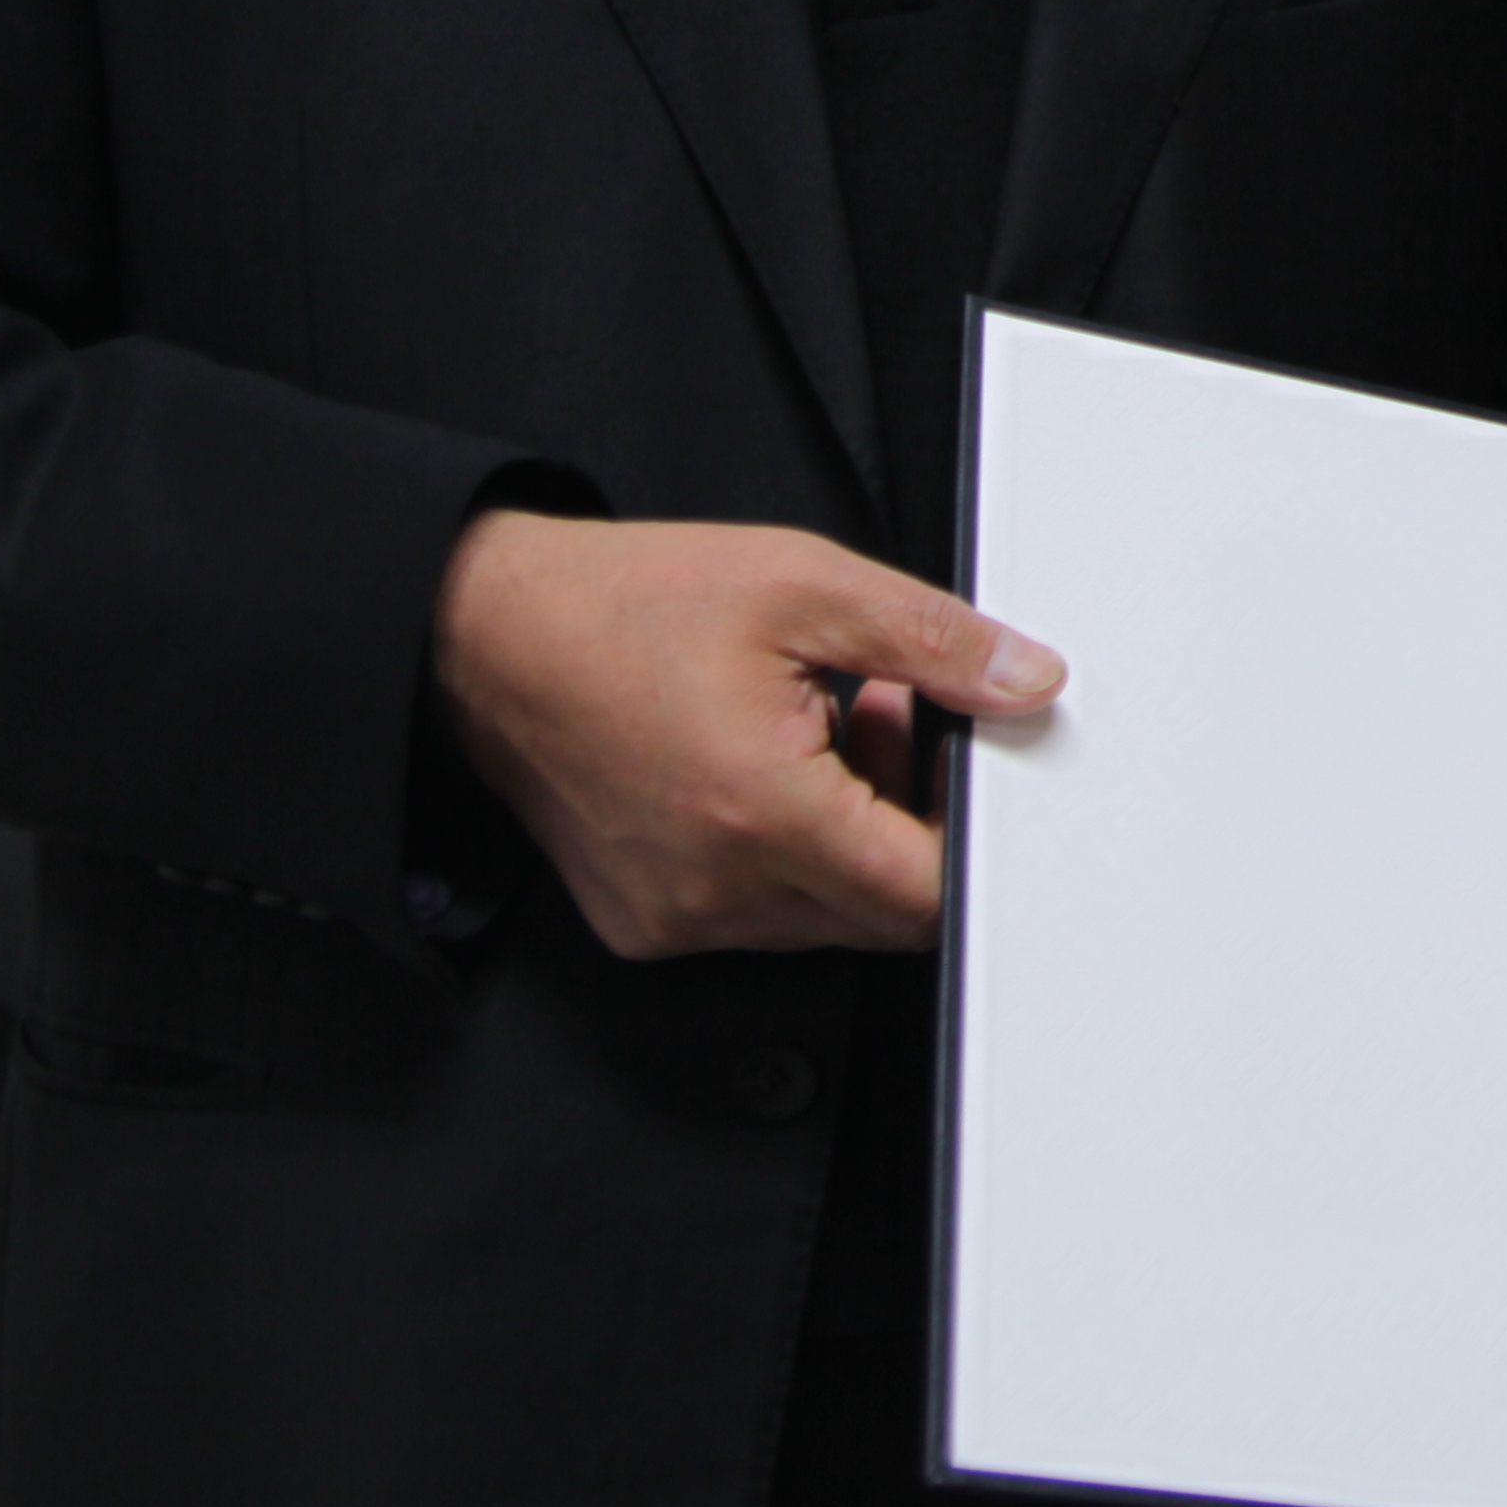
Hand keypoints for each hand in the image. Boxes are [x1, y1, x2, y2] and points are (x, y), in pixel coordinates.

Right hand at [430, 510, 1062, 957]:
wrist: (483, 634)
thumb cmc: (622, 604)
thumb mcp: (802, 584)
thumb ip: (933, 640)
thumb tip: (1024, 680)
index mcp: (765, 814)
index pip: (926, 891)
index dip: (969, 829)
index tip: (968, 762)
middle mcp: (716, 888)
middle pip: (881, 911)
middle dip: (909, 818)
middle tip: (884, 712)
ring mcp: (674, 917)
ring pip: (823, 917)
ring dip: (849, 836)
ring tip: (818, 725)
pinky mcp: (644, 921)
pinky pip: (757, 915)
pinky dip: (785, 856)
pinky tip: (762, 769)